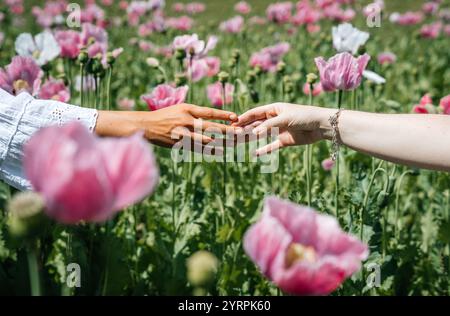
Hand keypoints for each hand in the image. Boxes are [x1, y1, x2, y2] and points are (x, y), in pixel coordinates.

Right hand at [96, 104, 238, 147]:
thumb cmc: (164, 116)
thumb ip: (194, 113)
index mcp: (187, 109)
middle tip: (240, 132)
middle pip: (211, 126)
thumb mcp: (179, 109)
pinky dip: (209, 150)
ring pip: (206, 139)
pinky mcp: (179, 143)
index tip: (236, 117)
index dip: (223, 115)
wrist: (145, 126)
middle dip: (226, 129)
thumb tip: (210, 117)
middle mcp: (187, 120)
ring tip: (233, 143)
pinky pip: (197, 148)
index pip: (209, 112)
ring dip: (221, 141)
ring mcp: (183, 133)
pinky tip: (219, 152)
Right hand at [234, 103, 333, 155]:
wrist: (321, 126)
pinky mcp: (284, 141)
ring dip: (251, 138)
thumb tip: (253, 133)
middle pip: (256, 124)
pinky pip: (271, 146)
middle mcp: (274, 119)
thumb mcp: (285, 119)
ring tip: (239, 143)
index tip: (233, 123)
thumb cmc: (304, 116)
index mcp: (274, 109)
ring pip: (261, 135)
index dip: (243, 118)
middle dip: (244, 129)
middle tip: (232, 135)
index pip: (255, 113)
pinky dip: (264, 149)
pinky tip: (255, 153)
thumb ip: (269, 126)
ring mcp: (279, 130)